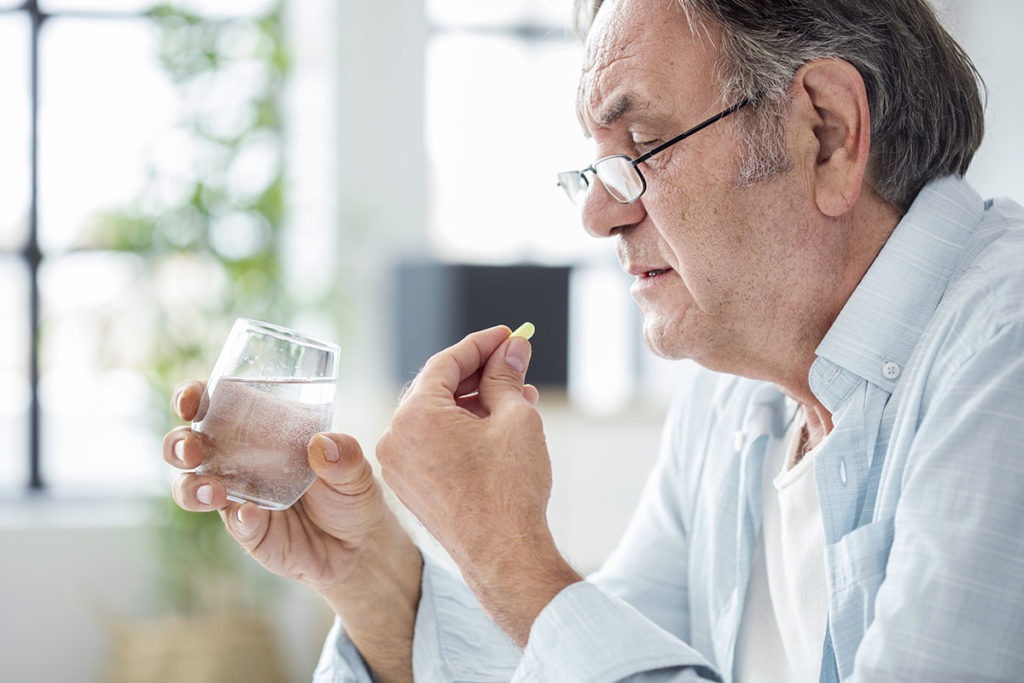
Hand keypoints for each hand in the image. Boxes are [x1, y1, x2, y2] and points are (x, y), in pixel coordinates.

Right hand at [162, 381, 420, 679]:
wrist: (360, 547)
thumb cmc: (350, 493)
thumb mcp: (356, 470)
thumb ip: (345, 456)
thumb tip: (322, 444)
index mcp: (259, 429)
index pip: (215, 404)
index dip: (193, 397)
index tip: (191, 400)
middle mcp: (238, 460)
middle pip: (188, 445)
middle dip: (180, 444)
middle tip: (192, 449)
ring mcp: (238, 496)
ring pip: (193, 487)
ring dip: (192, 487)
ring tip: (212, 491)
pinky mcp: (249, 531)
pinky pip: (234, 523)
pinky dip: (239, 518)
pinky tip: (251, 515)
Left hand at [377, 326, 579, 643]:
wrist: (503, 556)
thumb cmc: (509, 488)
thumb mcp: (515, 418)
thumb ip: (506, 376)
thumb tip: (512, 349)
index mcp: (414, 415)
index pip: (446, 362)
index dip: (482, 344)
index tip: (509, 335)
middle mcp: (395, 437)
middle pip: (438, 388)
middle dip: (480, 373)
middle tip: (515, 361)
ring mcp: (399, 465)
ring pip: (437, 417)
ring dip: (475, 402)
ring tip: (519, 396)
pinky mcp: (411, 486)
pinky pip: (433, 443)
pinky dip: (462, 430)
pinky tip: (497, 425)